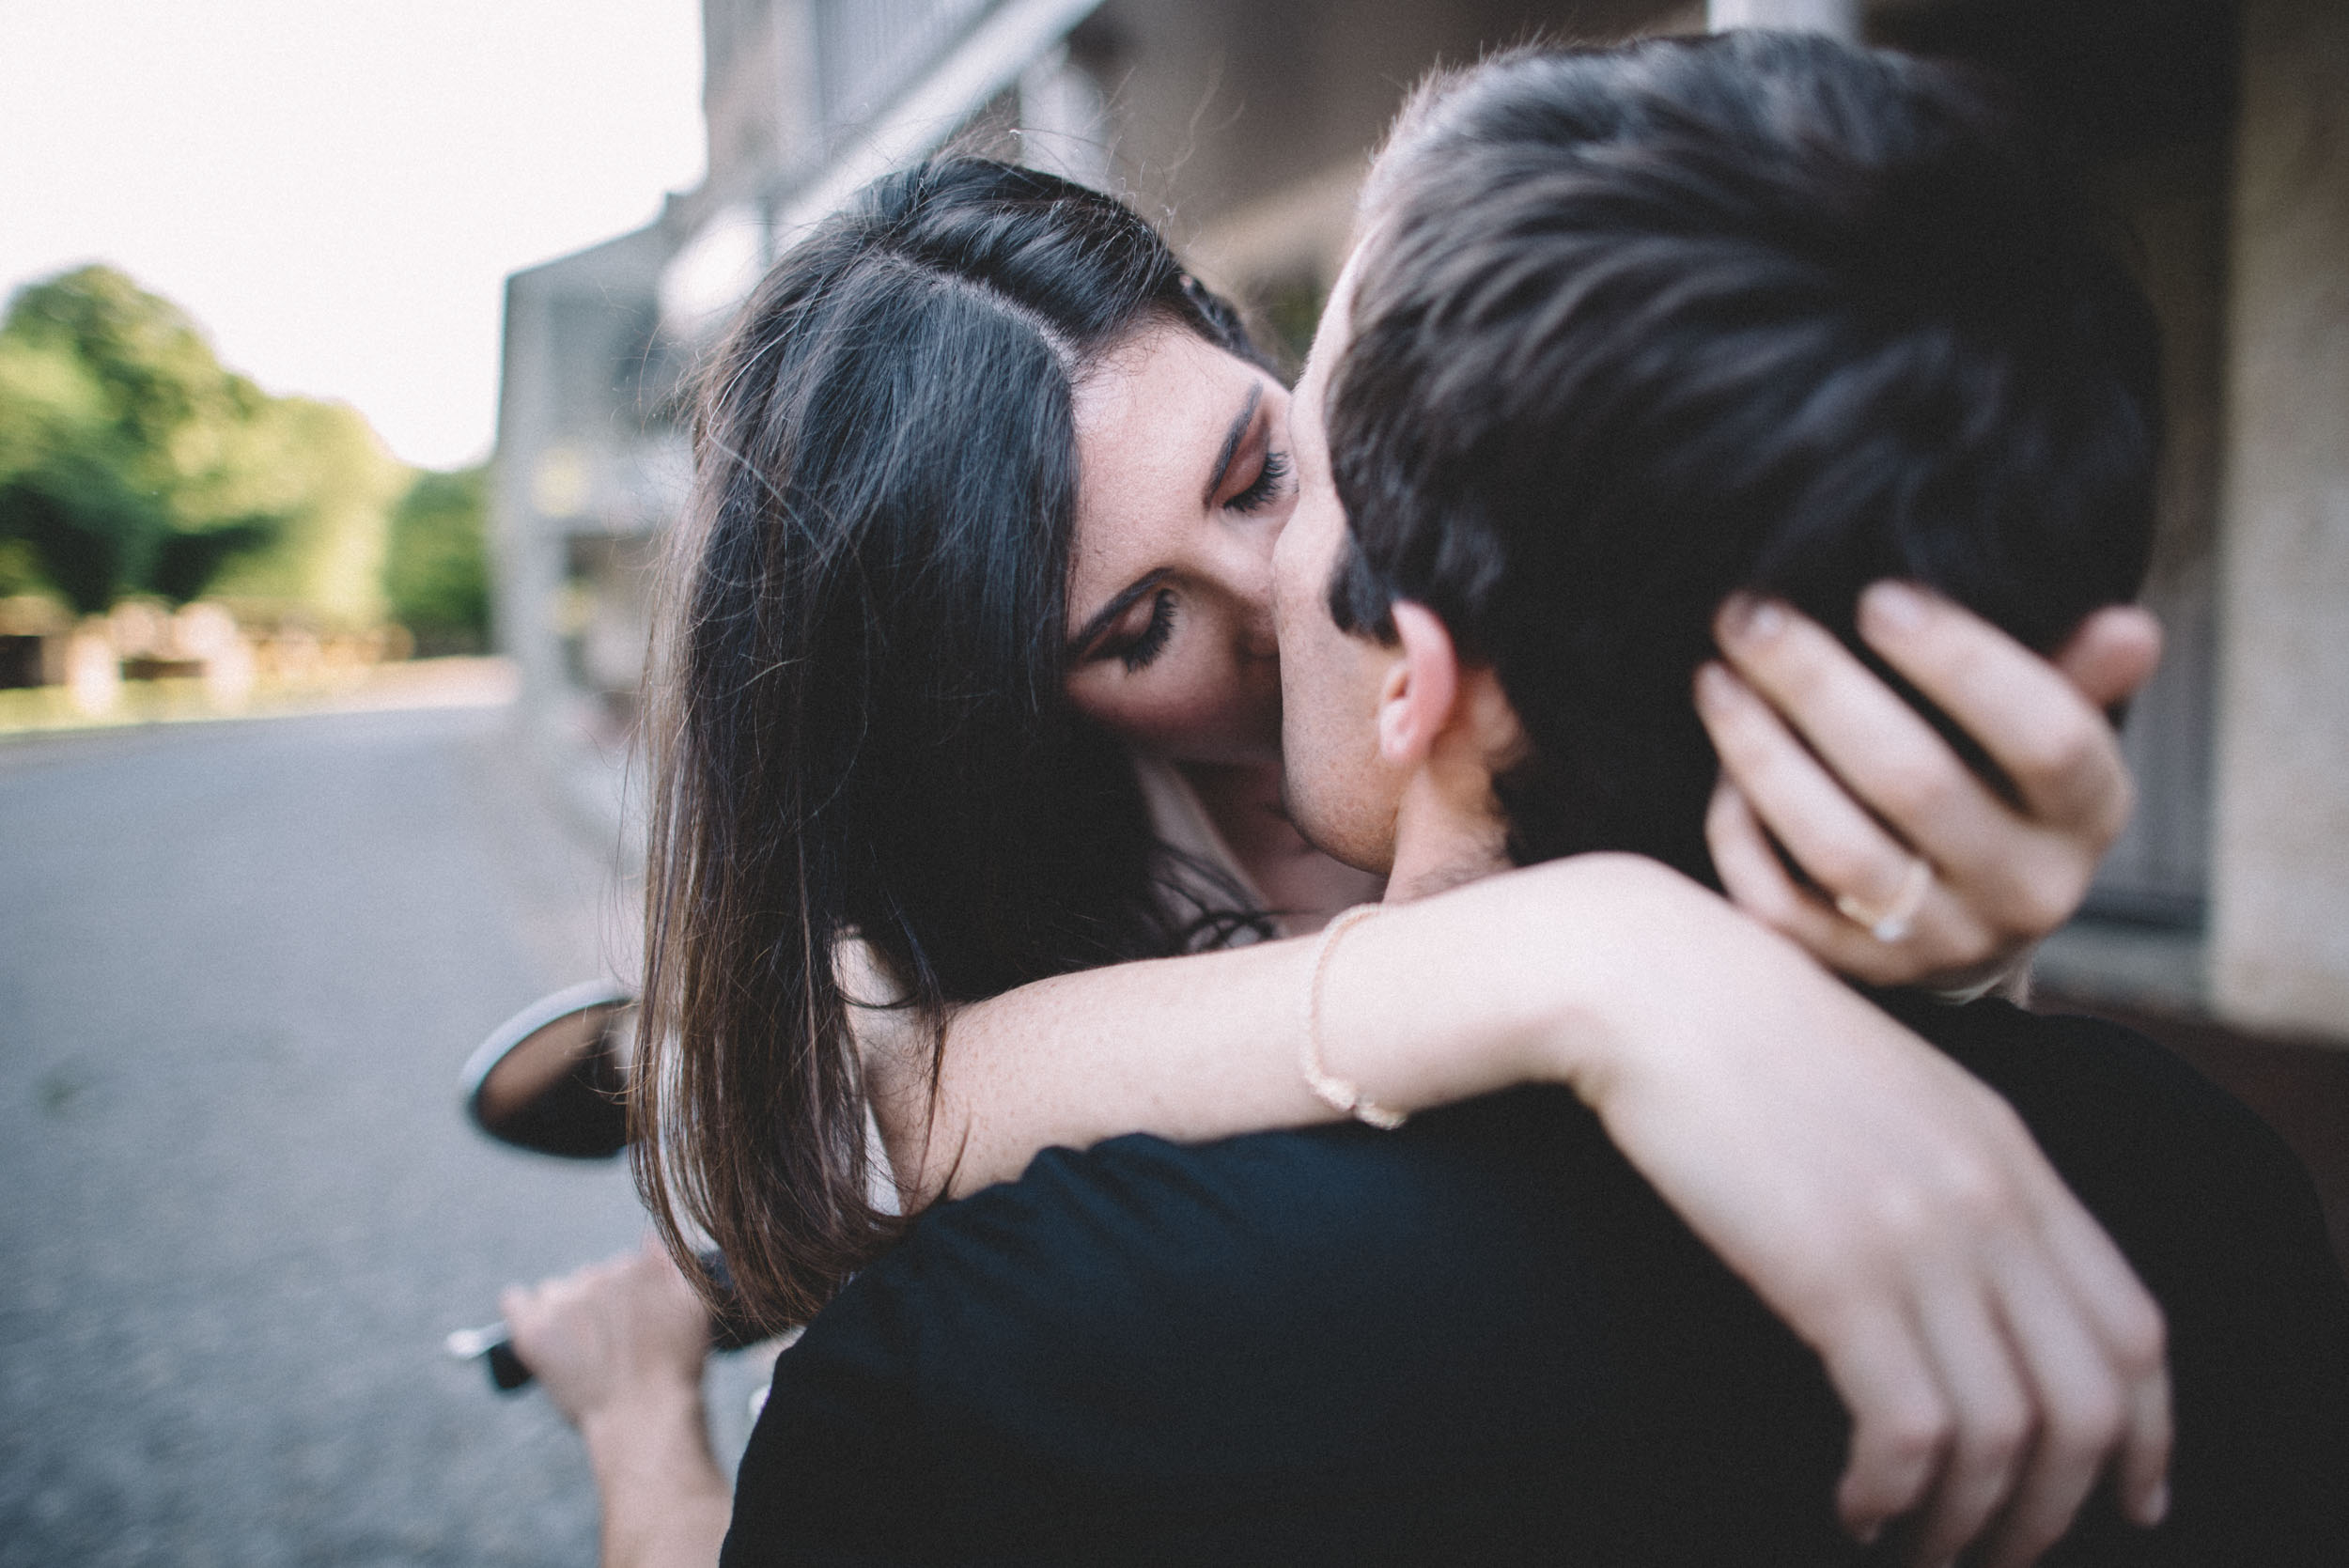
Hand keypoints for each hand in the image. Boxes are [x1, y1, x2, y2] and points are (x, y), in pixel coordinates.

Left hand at [501, 1239, 713, 1430]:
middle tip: (613, 1342)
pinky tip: (530, 1320)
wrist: (644, 1418)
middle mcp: (598, 1276)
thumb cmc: (675, 1370)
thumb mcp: (695, 1310)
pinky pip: (514, 1300)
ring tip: (581, 1347)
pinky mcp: (532, 1331)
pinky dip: (520, 1306)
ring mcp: (563, 1302)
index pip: (626, 1267)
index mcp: (637, 1266)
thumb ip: (675, 1266)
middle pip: (591, 1278)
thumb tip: (648, 1237)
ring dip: (563, 1307)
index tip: (636, 1321)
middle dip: (599, 1302)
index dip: (631, 1294)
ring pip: (555, 1290)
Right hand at [1574, 860, 2169, 1567]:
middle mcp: (1989, 1198)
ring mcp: (1918, 1234)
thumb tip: (1967, 1277)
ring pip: (2004, 1433)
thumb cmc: (1739, 1036)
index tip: (2129, 1499)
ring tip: (1920, 1553)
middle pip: (2090, 1400)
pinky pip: (1907, 1429)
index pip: (2135, 1326)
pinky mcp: (1835, 1270)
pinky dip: (1891, 1493)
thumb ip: (1951, 1167)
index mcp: (2009, 1153)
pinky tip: (1854, 1507)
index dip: (2147, 1434)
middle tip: (2004, 1557)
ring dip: (1970, 1522)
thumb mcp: (1888, 1089)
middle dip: (2059, 1507)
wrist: (1650, 981)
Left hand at [1696, 583, 2160, 990]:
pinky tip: (1721, 763)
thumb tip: (2130, 629)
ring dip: (1762, 753)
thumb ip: (2075, 675)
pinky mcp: (1858, 971)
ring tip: (1715, 677)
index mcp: (2087, 814)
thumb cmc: (2001, 781)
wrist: (1968, 916)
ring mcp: (1939, 941)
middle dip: (1820, 686)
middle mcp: (2025, 890)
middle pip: (1915, 782)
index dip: (1963, 664)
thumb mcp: (2050, 730)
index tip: (1878, 596)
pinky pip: (1779, 904)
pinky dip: (1740, 830)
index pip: (2046, 738)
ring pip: (1836, 846)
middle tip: (1751, 614)